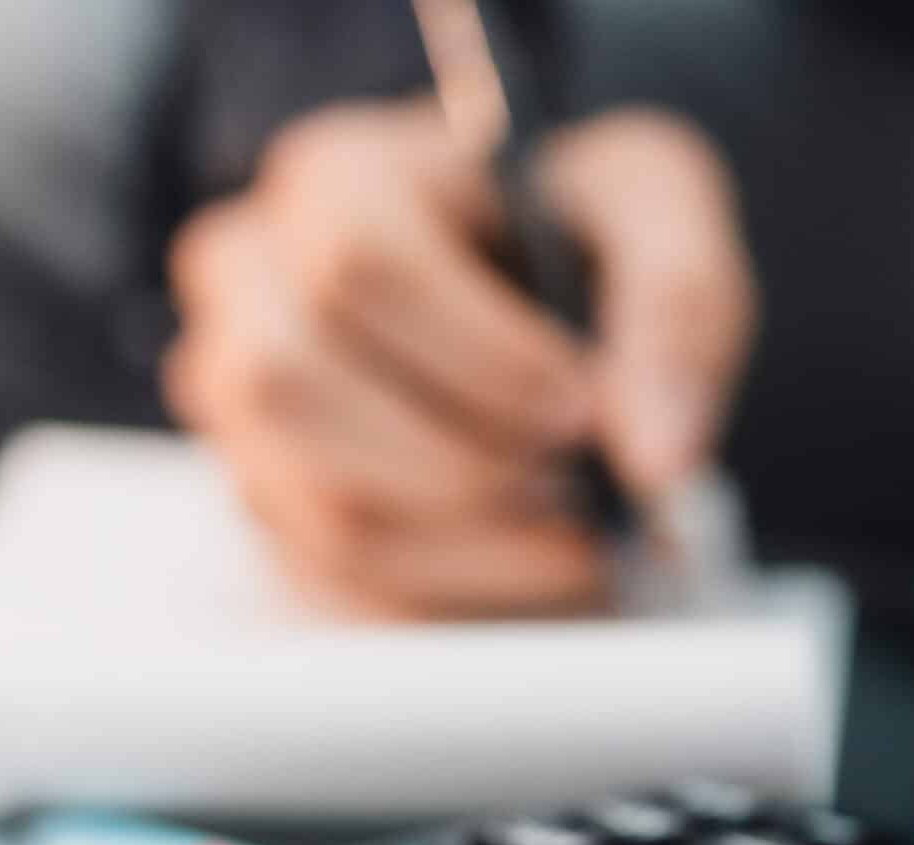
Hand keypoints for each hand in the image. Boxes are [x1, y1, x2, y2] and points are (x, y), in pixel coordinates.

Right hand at [163, 100, 753, 618]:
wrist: (541, 283)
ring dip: (467, 548)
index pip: (358, 265)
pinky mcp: (268, 496)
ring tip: (572, 536)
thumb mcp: (655, 213)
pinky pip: (334, 583)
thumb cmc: (580, 230)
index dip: (478, 358)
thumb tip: (657, 459)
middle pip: (298, 388)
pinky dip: (449, 597)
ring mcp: (239, 400)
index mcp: (337, 177)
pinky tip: (532, 566)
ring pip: (315, 504)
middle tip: (578, 485)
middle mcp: (251, 278)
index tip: (582, 410)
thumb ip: (674, 307)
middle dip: (464, 464)